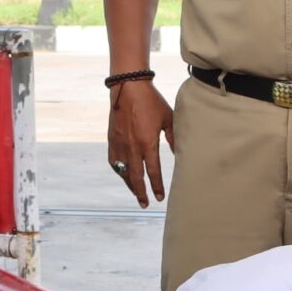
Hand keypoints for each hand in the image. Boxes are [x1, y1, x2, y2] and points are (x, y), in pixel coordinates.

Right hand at [106, 79, 174, 207]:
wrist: (128, 87)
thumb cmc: (151, 101)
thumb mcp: (168, 119)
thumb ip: (174, 138)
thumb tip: (179, 154)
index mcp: (147, 143)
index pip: (153, 171)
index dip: (156, 186)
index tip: (160, 197)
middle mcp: (131, 146)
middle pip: (136, 177)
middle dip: (141, 192)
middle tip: (145, 203)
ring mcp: (119, 143)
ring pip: (123, 171)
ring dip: (129, 184)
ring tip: (135, 193)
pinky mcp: (112, 139)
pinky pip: (113, 161)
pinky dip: (118, 170)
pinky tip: (122, 174)